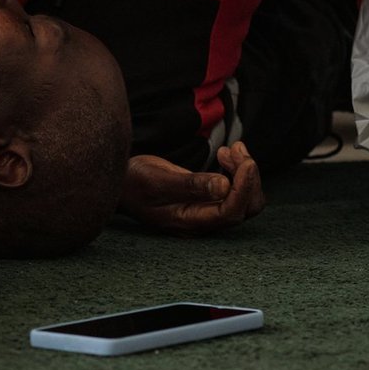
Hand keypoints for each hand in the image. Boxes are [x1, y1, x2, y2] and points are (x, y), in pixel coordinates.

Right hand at [120, 142, 265, 234]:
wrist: (119, 184)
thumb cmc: (133, 182)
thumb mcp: (157, 180)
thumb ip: (190, 185)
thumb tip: (224, 186)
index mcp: (190, 221)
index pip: (231, 211)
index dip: (245, 187)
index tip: (247, 162)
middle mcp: (202, 220)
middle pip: (244, 208)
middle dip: (248, 177)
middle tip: (237, 150)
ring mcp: (206, 210)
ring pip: (243, 198)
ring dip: (244, 172)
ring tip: (232, 148)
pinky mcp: (206, 199)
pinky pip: (234, 190)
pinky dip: (237, 170)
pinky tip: (225, 154)